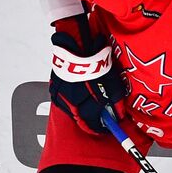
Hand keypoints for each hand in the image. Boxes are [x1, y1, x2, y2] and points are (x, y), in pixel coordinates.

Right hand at [48, 14, 123, 134]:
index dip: (99, 128)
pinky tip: (79, 94)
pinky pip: (63, 99)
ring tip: (90, 103)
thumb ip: (116, 101)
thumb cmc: (97, 60)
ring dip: (80, 109)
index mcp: (85, 101)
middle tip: (99, 120)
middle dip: (90, 120)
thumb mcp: (113, 82)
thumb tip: (118, 115)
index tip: (104, 129)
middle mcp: (70, 100)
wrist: (78, 42)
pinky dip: (71, 100)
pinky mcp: (53, 86)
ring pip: (71, 109)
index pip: (92, 123)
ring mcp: (59, 93)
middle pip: (80, 118)